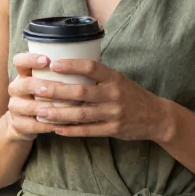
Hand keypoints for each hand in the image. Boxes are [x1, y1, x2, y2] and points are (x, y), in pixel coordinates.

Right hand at [4, 53, 60, 140]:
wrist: (24, 122)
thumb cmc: (42, 97)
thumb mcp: (45, 82)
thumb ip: (57, 74)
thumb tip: (84, 57)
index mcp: (22, 75)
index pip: (19, 61)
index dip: (31, 59)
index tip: (47, 60)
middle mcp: (16, 89)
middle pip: (25, 84)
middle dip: (43, 85)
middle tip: (60, 86)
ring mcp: (15, 107)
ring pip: (30, 106)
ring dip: (49, 108)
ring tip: (66, 108)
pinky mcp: (18, 124)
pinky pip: (33, 125)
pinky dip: (48, 126)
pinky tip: (61, 125)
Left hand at [33, 59, 174, 141]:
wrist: (156, 117)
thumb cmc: (132, 95)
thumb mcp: (119, 79)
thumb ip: (99, 75)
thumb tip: (70, 64)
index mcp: (114, 78)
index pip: (91, 67)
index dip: (71, 65)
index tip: (53, 64)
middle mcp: (114, 95)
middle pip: (80, 92)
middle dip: (57, 91)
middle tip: (38, 89)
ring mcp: (113, 113)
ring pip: (81, 114)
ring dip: (59, 114)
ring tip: (40, 112)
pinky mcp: (113, 130)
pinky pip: (88, 131)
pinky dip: (70, 130)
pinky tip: (56, 129)